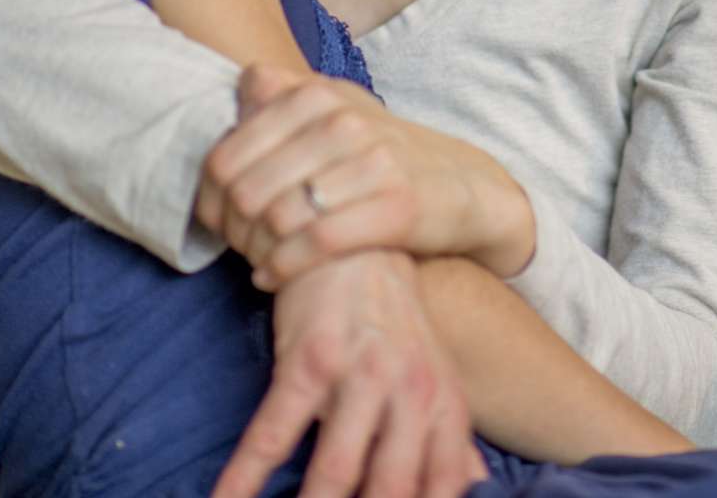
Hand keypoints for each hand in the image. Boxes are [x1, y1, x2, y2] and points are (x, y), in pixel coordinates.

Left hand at [199, 64, 533, 287]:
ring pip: (279, 218)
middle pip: (246, 192)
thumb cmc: (381, 151)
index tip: (218, 222)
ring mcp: (372, 161)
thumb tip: (240, 84)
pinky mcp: (397, 206)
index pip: (225, 157)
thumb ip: (284, 94)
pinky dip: (285, 268)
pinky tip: (275, 277)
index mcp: (314, 94)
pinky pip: (318, 243)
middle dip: (233, 232)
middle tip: (239, 249)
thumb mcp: (337, 107)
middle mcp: (341, 120)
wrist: (462, 185)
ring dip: (257, 253)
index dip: (209, 199)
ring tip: (259, 262)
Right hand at [211, 250, 487, 497]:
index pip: (443, 487)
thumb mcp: (433, 374)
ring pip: (337, 471)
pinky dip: (245, 477)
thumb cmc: (392, 322)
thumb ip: (449, 437)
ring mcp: (360, 375)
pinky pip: (273, 434)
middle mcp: (411, 392)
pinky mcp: (309, 361)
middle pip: (392, 489)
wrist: (354, 243)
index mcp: (444, 404)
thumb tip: (470, 486)